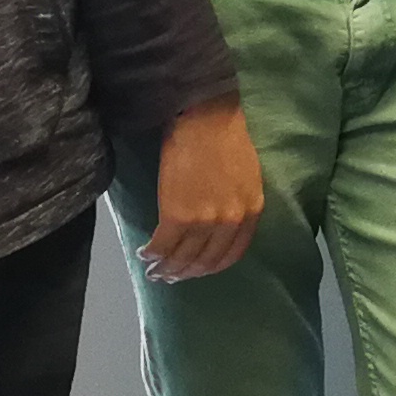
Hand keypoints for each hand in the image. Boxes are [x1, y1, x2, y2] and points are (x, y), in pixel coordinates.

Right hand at [134, 97, 266, 280]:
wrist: (205, 118)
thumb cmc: (224, 138)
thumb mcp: (246, 177)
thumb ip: (237, 204)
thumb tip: (218, 224)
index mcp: (251, 211)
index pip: (232, 254)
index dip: (210, 268)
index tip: (196, 271)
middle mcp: (231, 222)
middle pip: (205, 261)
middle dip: (185, 273)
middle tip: (170, 277)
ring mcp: (205, 221)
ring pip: (182, 257)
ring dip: (165, 268)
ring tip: (154, 271)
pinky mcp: (177, 215)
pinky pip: (162, 245)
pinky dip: (151, 253)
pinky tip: (144, 254)